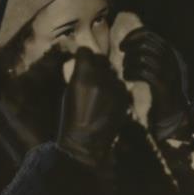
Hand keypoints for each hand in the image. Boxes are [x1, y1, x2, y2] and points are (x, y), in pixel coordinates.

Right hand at [57, 47, 129, 167]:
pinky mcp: (125, 98)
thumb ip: (78, 74)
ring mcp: (116, 89)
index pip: (86, 51)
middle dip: (96, 64)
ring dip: (106, 77)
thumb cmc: (71, 119)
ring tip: (99, 91)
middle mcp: (102, 78)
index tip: (81, 59)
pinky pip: (120, 86)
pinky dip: (115, 90)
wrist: (86, 143)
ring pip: (113, 73)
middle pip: (101, 59)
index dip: (82, 55)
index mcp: (83, 76)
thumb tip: (84, 62)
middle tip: (91, 74)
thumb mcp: (68, 92)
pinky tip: (107, 101)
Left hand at [120, 28, 188, 138]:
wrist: (174, 113)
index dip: (132, 36)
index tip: (123, 45)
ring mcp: (169, 72)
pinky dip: (131, 72)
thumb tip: (132, 41)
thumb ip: (151, 54)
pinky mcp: (163, 85)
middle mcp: (172, 59)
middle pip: (145, 43)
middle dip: (129, 47)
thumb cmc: (162, 90)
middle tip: (121, 56)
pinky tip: (127, 77)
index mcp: (171, 52)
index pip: (149, 34)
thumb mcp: (160, 68)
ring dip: (129, 62)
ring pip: (143, 57)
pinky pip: (142, 72)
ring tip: (125, 70)